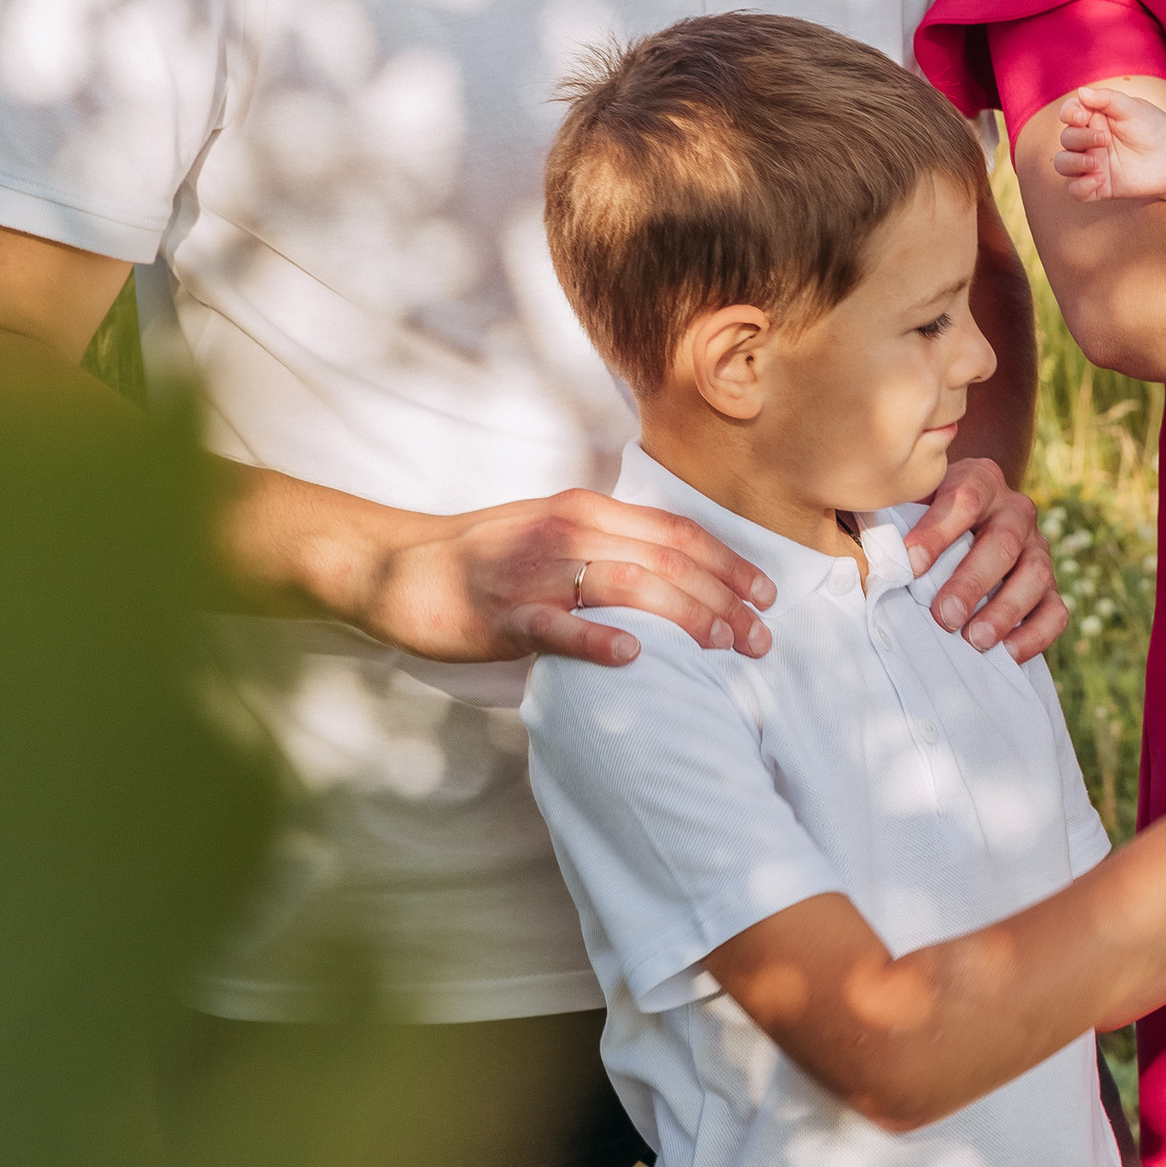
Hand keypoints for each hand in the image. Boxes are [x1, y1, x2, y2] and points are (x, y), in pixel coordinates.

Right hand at [290, 482, 777, 670]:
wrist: (398, 565)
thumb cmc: (482, 555)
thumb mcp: (554, 532)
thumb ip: (609, 544)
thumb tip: (673, 572)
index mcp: (586, 510)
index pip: (675, 532)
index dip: (727, 563)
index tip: (767, 594)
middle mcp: (570, 532)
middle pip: (666, 561)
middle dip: (724, 599)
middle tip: (762, 639)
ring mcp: (536, 572)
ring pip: (629, 587)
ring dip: (685, 617)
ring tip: (724, 648)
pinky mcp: (503, 612)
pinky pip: (557, 625)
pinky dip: (597, 638)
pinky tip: (634, 656)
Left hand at [903, 458, 1067, 660]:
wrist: (970, 514)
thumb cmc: (928, 515)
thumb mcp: (913, 503)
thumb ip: (893, 522)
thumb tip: (868, 562)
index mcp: (981, 480)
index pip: (963, 499)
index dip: (937, 532)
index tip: (910, 565)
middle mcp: (1015, 511)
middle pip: (1002, 542)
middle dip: (971, 582)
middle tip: (944, 615)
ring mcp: (1038, 548)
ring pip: (1035, 575)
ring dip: (1004, 611)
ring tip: (974, 639)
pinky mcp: (1051, 584)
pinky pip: (1055, 610)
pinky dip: (1034, 635)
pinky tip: (1006, 653)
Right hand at [1054, 85, 1165, 202]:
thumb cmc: (1153, 127)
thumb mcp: (1132, 108)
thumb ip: (1107, 99)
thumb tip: (1081, 92)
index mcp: (1093, 119)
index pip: (1068, 113)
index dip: (1069, 114)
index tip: (1082, 116)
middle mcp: (1088, 141)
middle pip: (1066, 139)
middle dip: (1080, 139)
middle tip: (1105, 140)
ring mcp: (1092, 164)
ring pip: (1063, 164)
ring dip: (1074, 162)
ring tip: (1097, 162)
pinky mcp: (1100, 187)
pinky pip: (1076, 191)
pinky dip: (1080, 187)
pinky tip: (1098, 179)